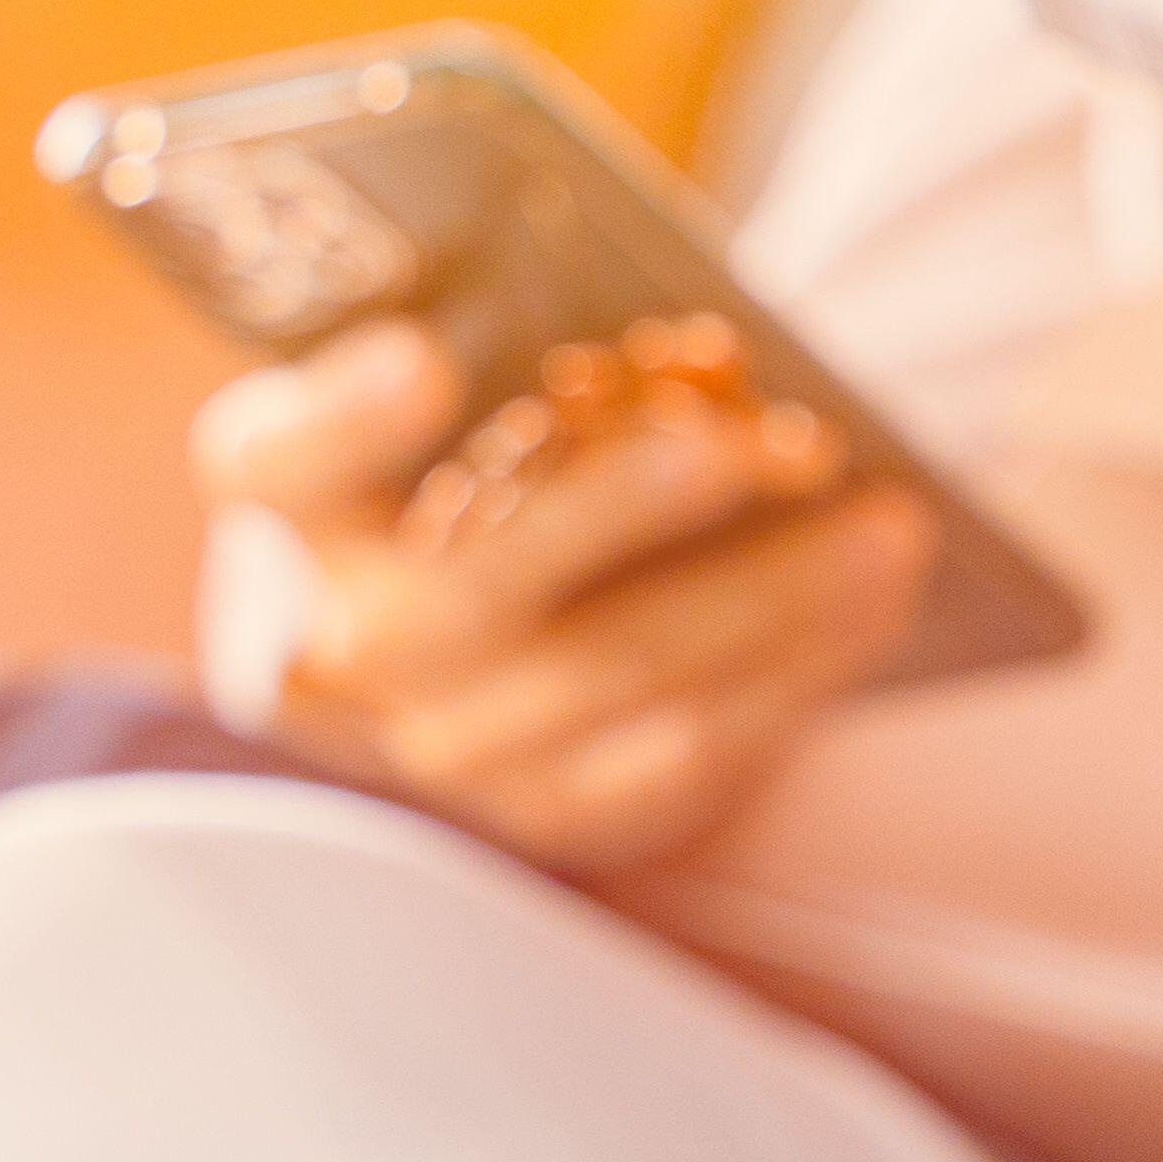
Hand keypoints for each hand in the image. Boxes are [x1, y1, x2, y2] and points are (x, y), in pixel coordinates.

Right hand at [194, 316, 936, 874]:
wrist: (475, 640)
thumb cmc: (491, 454)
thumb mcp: (476, 381)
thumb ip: (542, 352)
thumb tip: (711, 363)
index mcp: (289, 501)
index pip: (277, 462)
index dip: (343, 420)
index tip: (422, 361)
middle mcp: (344, 644)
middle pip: (471, 590)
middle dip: (623, 513)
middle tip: (746, 446)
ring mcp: (446, 747)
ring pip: (612, 673)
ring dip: (768, 597)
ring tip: (884, 523)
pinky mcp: (554, 809)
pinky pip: (686, 748)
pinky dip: (793, 670)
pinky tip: (876, 601)